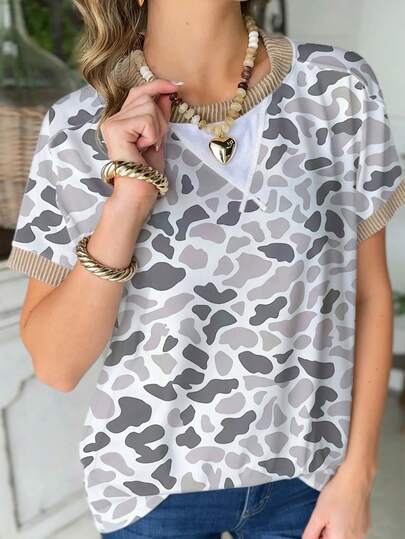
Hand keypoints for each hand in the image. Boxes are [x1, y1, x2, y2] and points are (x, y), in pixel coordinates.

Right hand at [99, 79, 179, 217]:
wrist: (139, 190)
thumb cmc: (148, 169)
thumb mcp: (158, 136)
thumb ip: (160, 116)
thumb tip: (167, 93)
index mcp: (121, 119)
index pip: (139, 92)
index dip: (157, 86)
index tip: (176, 86)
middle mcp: (112, 118)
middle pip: (146, 98)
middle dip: (160, 119)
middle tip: (154, 141)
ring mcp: (112, 123)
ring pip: (148, 108)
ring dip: (157, 129)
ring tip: (148, 146)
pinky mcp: (116, 129)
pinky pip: (146, 120)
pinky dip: (152, 135)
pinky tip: (142, 148)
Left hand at [302, 462, 373, 538]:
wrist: (355, 480)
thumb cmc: (337, 494)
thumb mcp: (318, 515)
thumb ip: (311, 533)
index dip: (318, 535)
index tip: (317, 525)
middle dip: (326, 533)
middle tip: (325, 517)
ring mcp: (362, 534)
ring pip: (343, 537)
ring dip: (335, 530)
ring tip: (333, 512)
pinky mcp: (366, 526)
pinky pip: (352, 532)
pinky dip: (345, 525)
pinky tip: (342, 510)